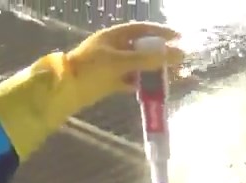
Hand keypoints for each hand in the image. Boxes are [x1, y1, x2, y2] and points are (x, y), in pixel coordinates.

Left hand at [0, 22, 184, 161]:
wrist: (65, 90)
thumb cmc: (91, 69)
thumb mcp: (121, 61)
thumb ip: (149, 59)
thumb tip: (178, 55)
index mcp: (115, 36)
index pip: (142, 30)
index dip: (161, 33)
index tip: (179, 38)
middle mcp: (115, 48)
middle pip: (143, 49)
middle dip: (161, 56)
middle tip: (179, 63)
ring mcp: (112, 66)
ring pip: (139, 66)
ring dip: (155, 72)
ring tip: (172, 78)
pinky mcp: (110, 82)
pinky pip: (133, 81)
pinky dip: (144, 85)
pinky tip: (156, 90)